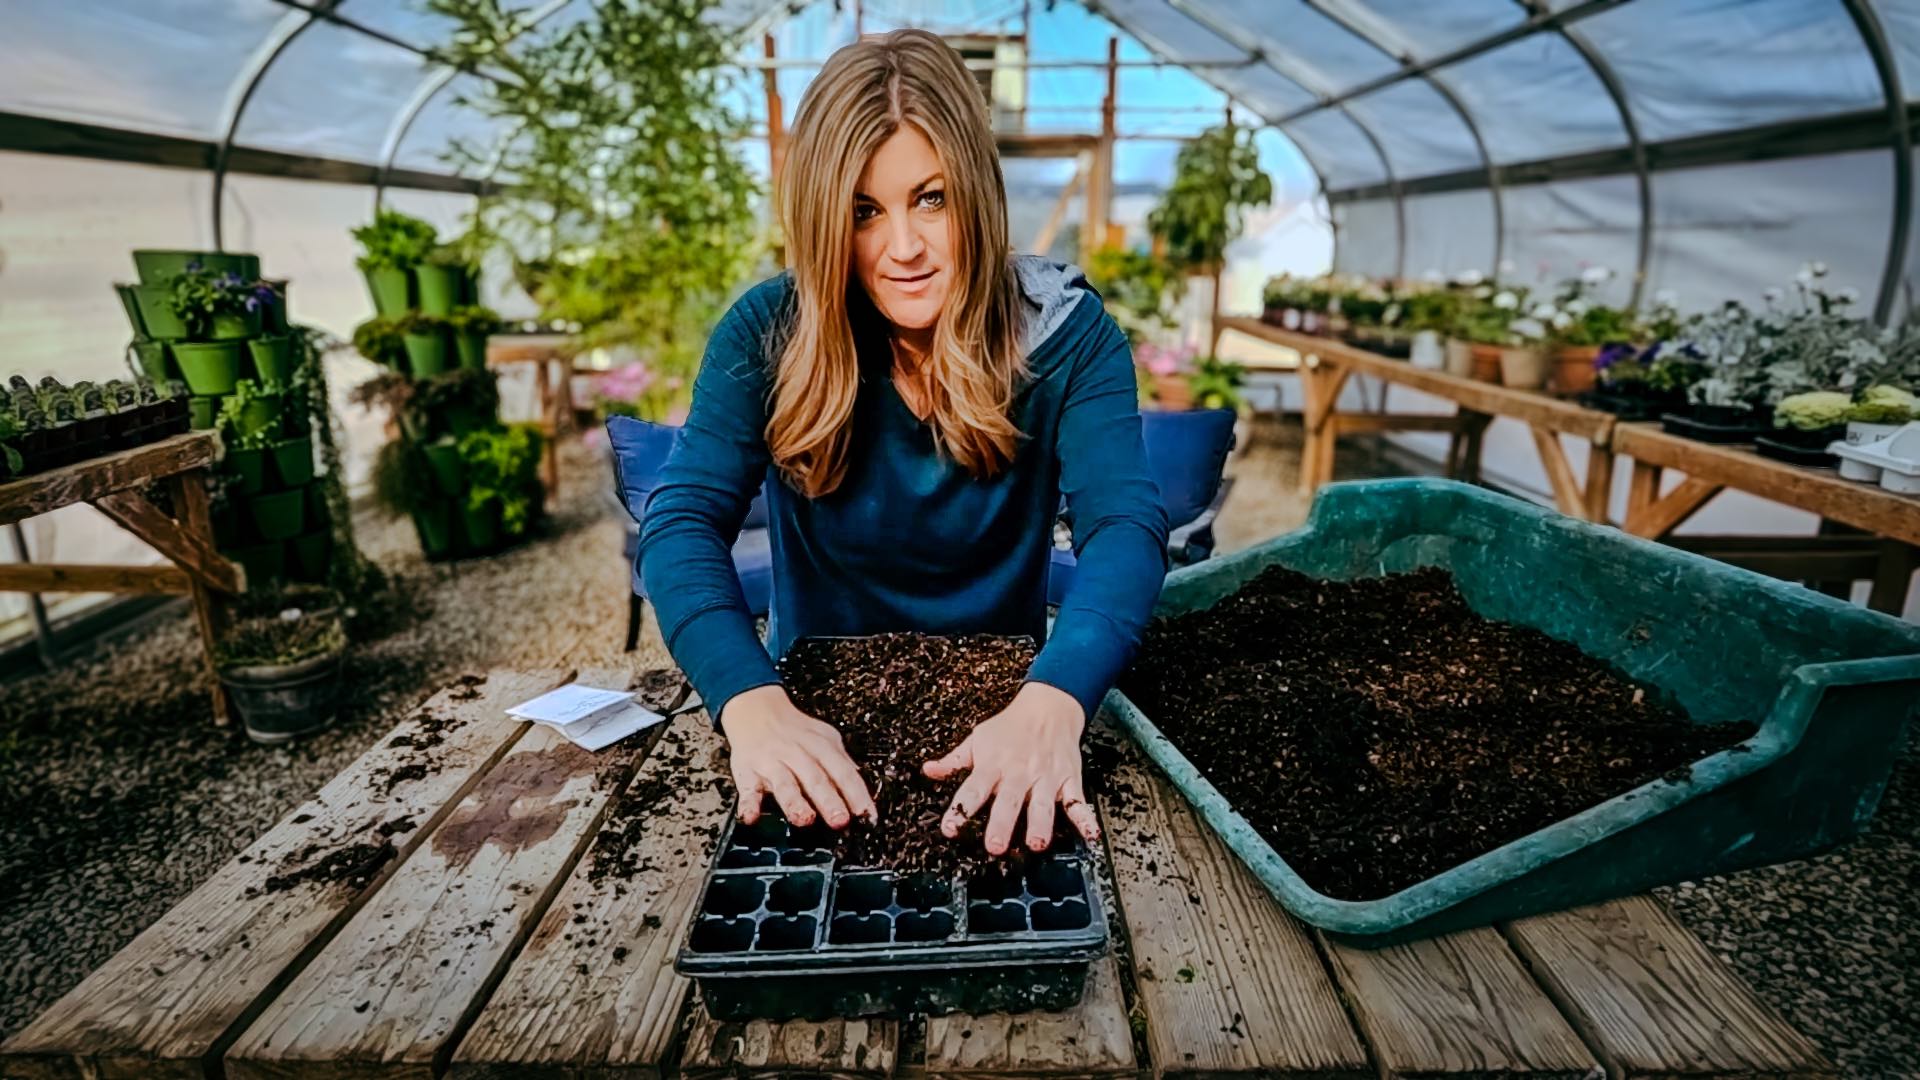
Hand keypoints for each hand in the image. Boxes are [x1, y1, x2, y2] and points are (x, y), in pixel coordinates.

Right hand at [718, 685, 875, 829]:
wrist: (756, 710)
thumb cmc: (795, 730)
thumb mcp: (825, 738)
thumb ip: (841, 763)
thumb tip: (860, 789)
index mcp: (821, 748)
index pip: (843, 772)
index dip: (857, 795)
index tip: (867, 816)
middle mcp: (797, 755)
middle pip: (816, 779)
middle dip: (829, 801)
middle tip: (840, 820)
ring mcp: (771, 763)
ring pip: (785, 784)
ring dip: (795, 802)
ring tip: (805, 819)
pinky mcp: (747, 772)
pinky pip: (748, 789)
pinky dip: (748, 804)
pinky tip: (751, 818)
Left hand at [922, 681, 1100, 854]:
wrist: (1049, 706)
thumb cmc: (1010, 727)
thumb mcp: (978, 739)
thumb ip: (954, 760)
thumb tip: (929, 770)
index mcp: (993, 765)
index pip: (973, 789)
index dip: (960, 809)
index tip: (950, 828)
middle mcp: (1019, 773)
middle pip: (1009, 800)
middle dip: (1002, 824)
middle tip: (995, 846)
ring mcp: (1045, 777)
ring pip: (1043, 804)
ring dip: (1040, 824)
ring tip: (1036, 843)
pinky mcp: (1068, 780)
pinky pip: (1078, 801)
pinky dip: (1085, 818)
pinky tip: (1089, 834)